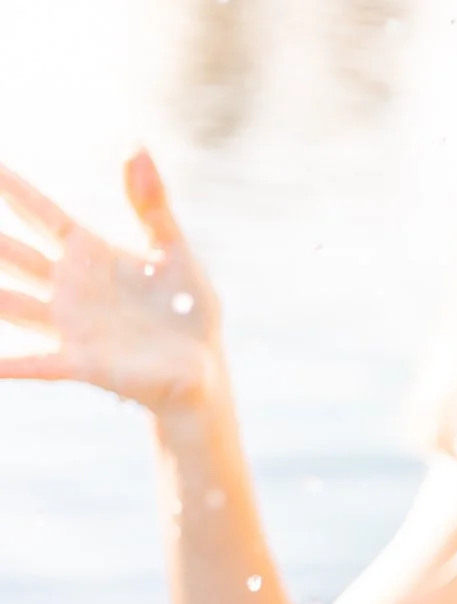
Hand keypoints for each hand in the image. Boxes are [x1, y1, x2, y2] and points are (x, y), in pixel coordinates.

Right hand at [0, 151, 221, 411]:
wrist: (203, 368)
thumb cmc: (188, 309)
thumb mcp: (173, 251)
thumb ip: (152, 205)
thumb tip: (136, 146)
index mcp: (89, 254)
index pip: (38, 213)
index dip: (10, 188)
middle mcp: (67, 286)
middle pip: (9, 253)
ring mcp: (69, 324)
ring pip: (9, 302)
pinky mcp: (81, 362)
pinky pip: (34, 362)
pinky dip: (8, 365)